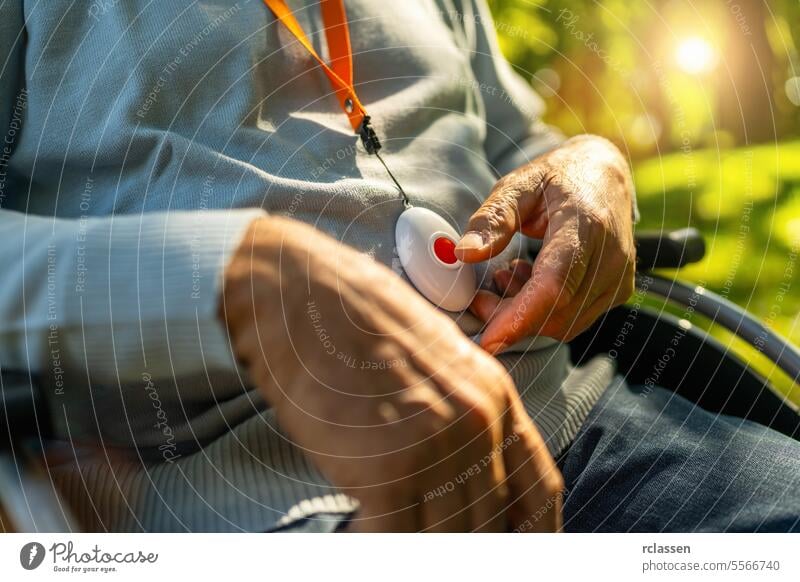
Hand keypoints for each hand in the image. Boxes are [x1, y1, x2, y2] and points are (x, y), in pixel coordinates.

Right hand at [220, 216, 563, 531]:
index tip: (518, 551)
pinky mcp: (386, 467)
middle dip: (466, 543)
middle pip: (492, 523)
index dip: (534, 534)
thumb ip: (458, 415)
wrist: (299, 290)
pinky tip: (361, 525)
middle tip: (433, 537)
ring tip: (390, 527)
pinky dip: (378, 539)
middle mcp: (477, 423)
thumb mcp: (432, 358)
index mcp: (494, 395)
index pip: (538, 489)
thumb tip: (461, 476)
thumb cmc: (356, 320)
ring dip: (421, 543)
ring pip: (448, 537)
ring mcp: (434, 445)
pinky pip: (397, 535)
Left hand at [455, 135, 635, 352]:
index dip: (520, 317)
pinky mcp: (619, 291)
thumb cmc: (558, 178)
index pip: (555, 284)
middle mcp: (610, 256)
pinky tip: (530, 280)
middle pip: (555, 312)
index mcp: (586, 224)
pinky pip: (574, 320)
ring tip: (507, 276)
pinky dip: (544, 312)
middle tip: (480, 295)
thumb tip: (464, 253)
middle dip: (509, 316)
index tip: (488, 340)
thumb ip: (493, 219)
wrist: (605, 175)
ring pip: (564, 324)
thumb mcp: (519, 185)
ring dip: (525, 315)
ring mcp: (619, 277)